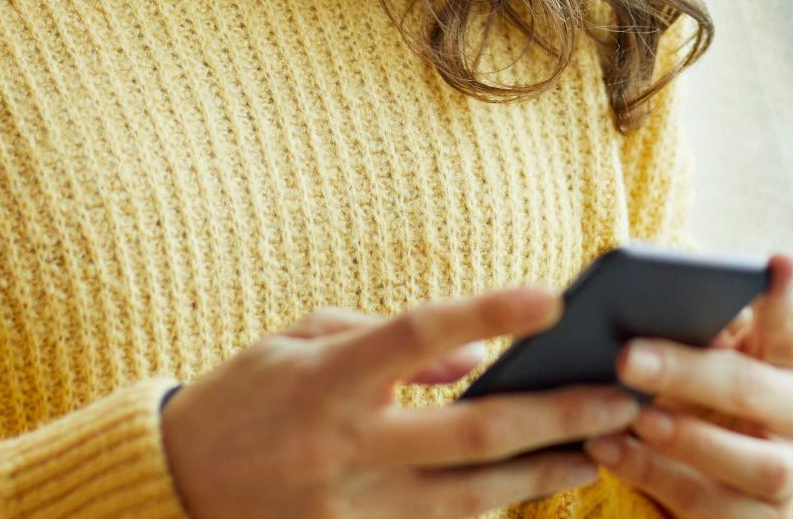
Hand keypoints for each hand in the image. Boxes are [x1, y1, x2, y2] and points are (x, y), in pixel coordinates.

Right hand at [159, 284, 646, 518]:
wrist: (172, 487)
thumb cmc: (244, 398)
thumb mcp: (299, 341)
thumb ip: (388, 342)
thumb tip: (474, 357)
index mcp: (327, 378)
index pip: (419, 334)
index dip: (489, 311)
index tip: (555, 295)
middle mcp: (345, 445)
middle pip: (472, 433)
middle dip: (556, 415)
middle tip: (620, 396)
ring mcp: (353, 506)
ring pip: (472, 497)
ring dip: (544, 473)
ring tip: (600, 448)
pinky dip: (492, 508)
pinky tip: (536, 487)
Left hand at [580, 253, 792, 517]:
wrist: (701, 470)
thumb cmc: (697, 387)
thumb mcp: (701, 348)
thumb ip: (696, 325)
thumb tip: (669, 308)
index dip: (784, 297)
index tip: (775, 262)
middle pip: (758, 392)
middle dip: (691, 373)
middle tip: (628, 357)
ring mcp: (788, 471)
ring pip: (757, 463)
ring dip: (690, 440)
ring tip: (635, 418)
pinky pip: (714, 506)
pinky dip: (656, 478)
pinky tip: (609, 450)